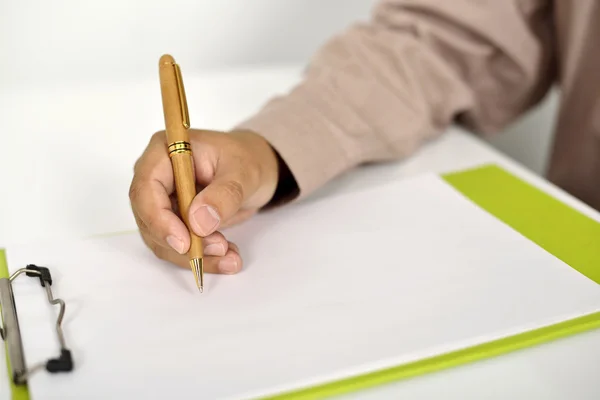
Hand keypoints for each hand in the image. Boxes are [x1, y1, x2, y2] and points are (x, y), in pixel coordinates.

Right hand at [129, 129, 278, 273]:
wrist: (255, 168)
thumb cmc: (247, 159)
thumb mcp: (244, 173)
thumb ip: (223, 195)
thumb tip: (198, 222)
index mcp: (165, 152)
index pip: (145, 188)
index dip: (159, 219)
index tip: (183, 243)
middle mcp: (157, 176)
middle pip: (150, 219)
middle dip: (182, 243)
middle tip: (219, 248)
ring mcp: (162, 201)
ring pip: (163, 240)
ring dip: (194, 255)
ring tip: (230, 257)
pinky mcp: (173, 221)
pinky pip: (178, 247)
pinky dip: (202, 257)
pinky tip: (227, 257)